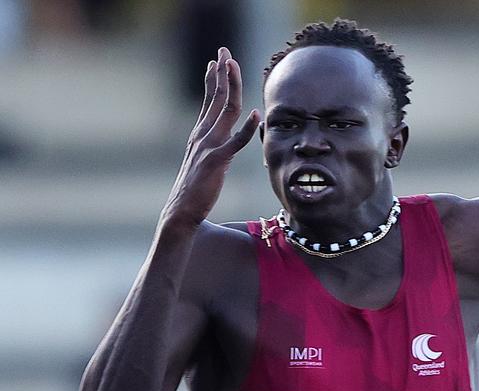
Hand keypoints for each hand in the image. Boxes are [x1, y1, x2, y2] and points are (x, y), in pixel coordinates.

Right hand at [161, 47, 258, 229]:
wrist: (181, 211)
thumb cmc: (195, 189)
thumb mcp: (206, 161)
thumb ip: (217, 145)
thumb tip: (228, 135)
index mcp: (201, 134)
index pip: (209, 101)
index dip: (214, 79)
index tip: (217, 60)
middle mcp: (203, 135)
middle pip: (217, 98)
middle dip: (222, 72)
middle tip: (224, 50)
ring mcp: (209, 146)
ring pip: (224, 110)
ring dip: (231, 86)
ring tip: (233, 66)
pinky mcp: (216, 162)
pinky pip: (235, 142)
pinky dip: (246, 128)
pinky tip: (257, 115)